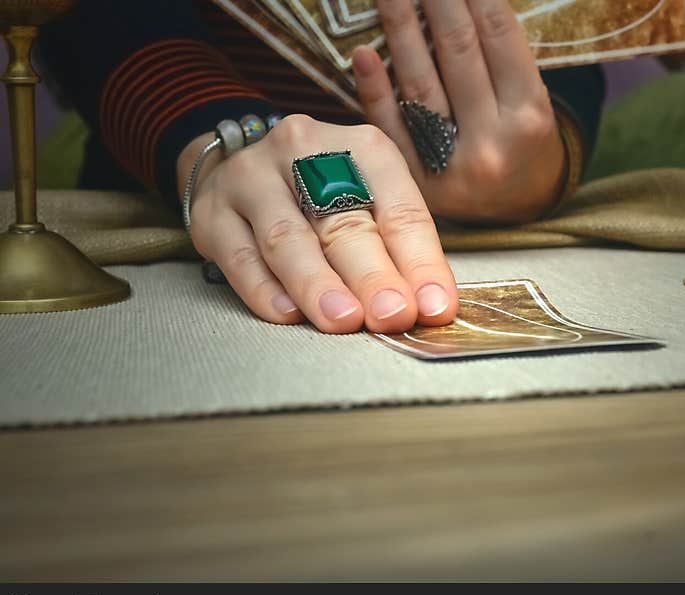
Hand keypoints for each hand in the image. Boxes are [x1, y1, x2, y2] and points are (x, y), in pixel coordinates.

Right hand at [176, 115, 457, 331]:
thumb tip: (431, 305)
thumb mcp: (370, 204)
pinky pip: (240, 256)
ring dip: (318, 285)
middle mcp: (303, 152)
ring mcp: (252, 178)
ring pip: (288, 238)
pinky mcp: (212, 212)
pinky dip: (264, 289)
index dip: (420, 261)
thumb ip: (400, 251)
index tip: (435, 306)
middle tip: (393, 314)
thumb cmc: (323, 197)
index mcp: (360, 147)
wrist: (245, 175)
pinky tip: (287, 314)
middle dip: (372, 274)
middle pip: (343, 221)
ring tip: (343, 320)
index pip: (398, 208)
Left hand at [353, 0, 566, 223]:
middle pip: (456, 53)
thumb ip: (498, 55)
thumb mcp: (528, 100)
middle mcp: (492, 142)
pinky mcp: (418, 186)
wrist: (519, 211)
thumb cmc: (521, 142)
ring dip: (399, 29)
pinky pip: (392, 131)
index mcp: (529, 115)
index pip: (498, 36)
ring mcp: (451, 168)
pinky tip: (361, 54)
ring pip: (420, 85)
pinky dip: (374, 91)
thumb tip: (461, 0)